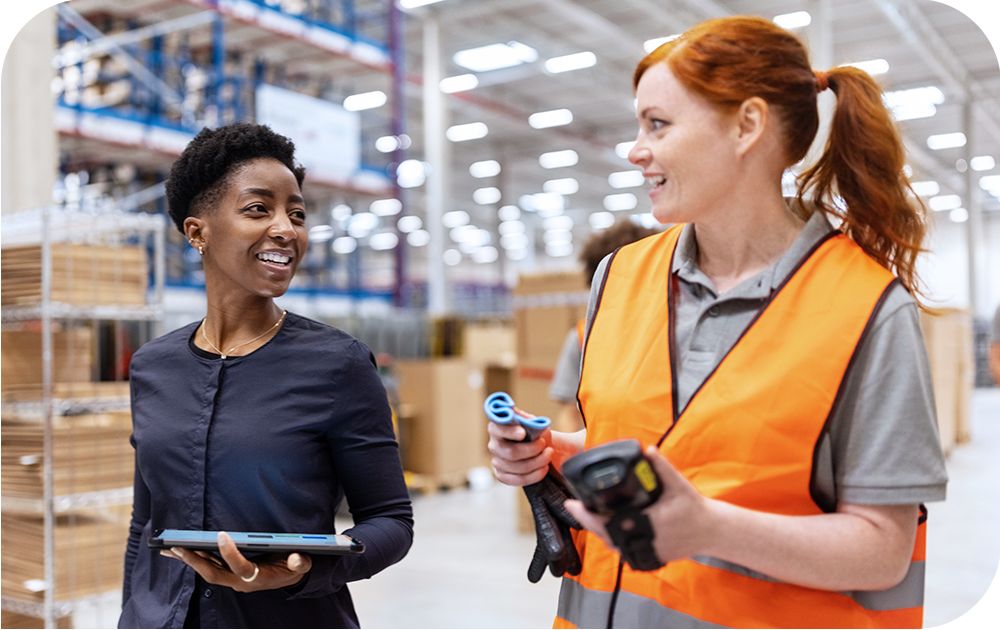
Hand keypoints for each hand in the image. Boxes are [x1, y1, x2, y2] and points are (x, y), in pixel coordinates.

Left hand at [159, 531, 311, 592]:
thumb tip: (296, 557)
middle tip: (179, 547)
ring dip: (189, 560)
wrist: (289, 578)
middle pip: (213, 573)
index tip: (222, 534)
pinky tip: (180, 551)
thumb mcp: (301, 564)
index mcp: (257, 577)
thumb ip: (299, 562)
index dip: (230, 553)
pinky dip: (194, 559)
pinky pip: (207, 567)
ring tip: (171, 548)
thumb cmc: (293, 568)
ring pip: (207, 571)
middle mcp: (241, 581)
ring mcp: (232, 579)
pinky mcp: (228, 574)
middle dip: (195, 561)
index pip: (240, 567)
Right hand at [487, 416, 552, 485]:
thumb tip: (533, 424)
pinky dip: (534, 475)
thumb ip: (529, 421)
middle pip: (510, 452)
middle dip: (531, 449)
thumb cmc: (532, 431)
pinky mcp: (502, 475)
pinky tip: (544, 468)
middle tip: (543, 444)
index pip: (497, 429)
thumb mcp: (532, 421)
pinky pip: (518, 480)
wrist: (537, 446)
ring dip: (537, 462)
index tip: (523, 433)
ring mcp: (496, 461)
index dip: (509, 432)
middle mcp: (494, 445)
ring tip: (549, 454)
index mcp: (496, 427)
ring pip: (516, 467)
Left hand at [564, 446, 715, 564]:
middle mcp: (645, 541)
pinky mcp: (651, 557)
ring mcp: (648, 552)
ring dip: (598, 532)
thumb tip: (648, 450)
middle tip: (573, 506)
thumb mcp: (679, 485)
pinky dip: (613, 542)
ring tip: (584, 515)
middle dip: (587, 522)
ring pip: (614, 547)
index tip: (575, 504)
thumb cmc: (694, 507)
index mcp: (648, 523)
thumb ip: (663, 468)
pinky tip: (604, 530)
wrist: (711, 531)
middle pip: (606, 537)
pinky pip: (625, 552)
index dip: (589, 516)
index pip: (610, 524)